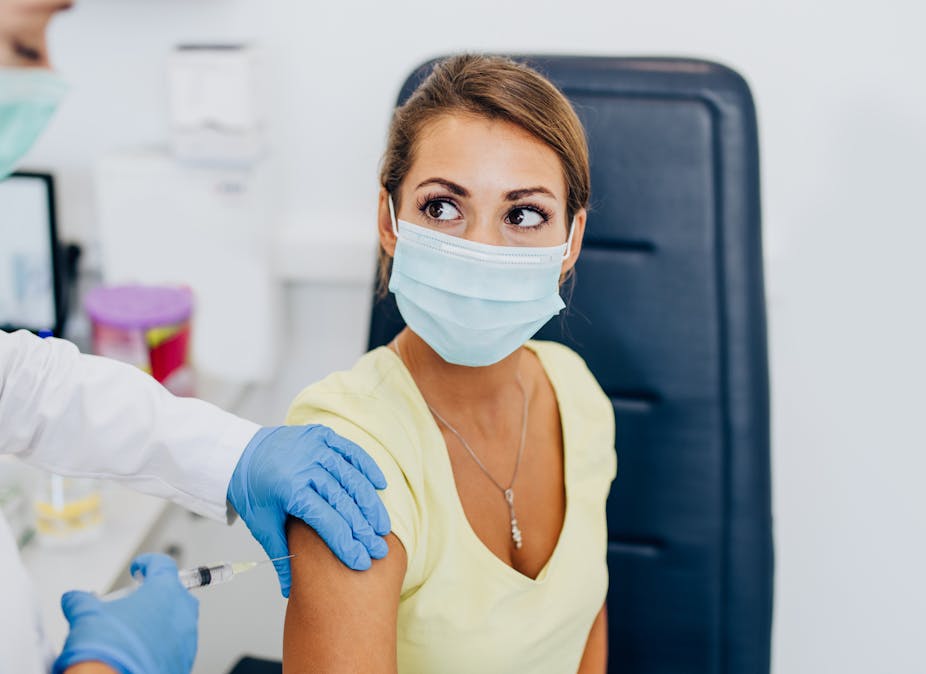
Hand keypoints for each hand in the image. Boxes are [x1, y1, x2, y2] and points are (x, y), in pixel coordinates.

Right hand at [53, 554, 197, 673]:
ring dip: (160, 622)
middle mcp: (182, 610)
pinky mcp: (185, 659)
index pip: (162, 565)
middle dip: (157, 595)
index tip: (139, 567)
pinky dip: (162, 645)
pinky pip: (176, 646)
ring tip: (136, 632)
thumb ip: (81, 601)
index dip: (148, 563)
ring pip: (178, 621)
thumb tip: (74, 599)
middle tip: (136, 602)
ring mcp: (187, 637)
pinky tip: (142, 652)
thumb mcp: (86, 616)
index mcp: (164, 590)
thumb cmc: (108, 648)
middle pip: (174, 593)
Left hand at [227, 425, 390, 596]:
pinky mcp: (321, 435)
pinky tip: (380, 486)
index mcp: (289, 489)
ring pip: (352, 477)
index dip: (346, 543)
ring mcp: (315, 447)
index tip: (361, 561)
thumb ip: (281, 555)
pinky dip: (367, 467)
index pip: (326, 520)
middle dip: (364, 529)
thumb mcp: (262, 525)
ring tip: (382, 526)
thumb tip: (289, 591)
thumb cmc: (254, 492)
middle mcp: (304, 465)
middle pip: (343, 501)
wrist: (241, 453)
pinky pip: (351, 451)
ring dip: (370, 503)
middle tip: (379, 550)